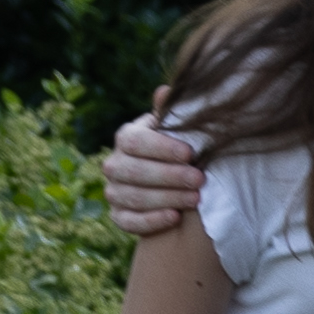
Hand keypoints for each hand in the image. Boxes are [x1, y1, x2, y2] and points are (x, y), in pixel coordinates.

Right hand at [102, 110, 208, 242]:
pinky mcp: (119, 215)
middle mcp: (114, 164)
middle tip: (200, 179)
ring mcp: (114, 191)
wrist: (176, 182)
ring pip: (134, 197)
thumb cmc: (180, 149)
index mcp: (127, 138)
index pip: (134, 141)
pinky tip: (175, 217)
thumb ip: (172, 114)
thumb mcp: (179, 130)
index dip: (161, 148)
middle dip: (170, 176)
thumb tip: (165, 91)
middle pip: (134, 171)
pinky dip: (151, 221)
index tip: (190, 153)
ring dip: (167, 198)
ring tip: (196, 198)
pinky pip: (128, 221)